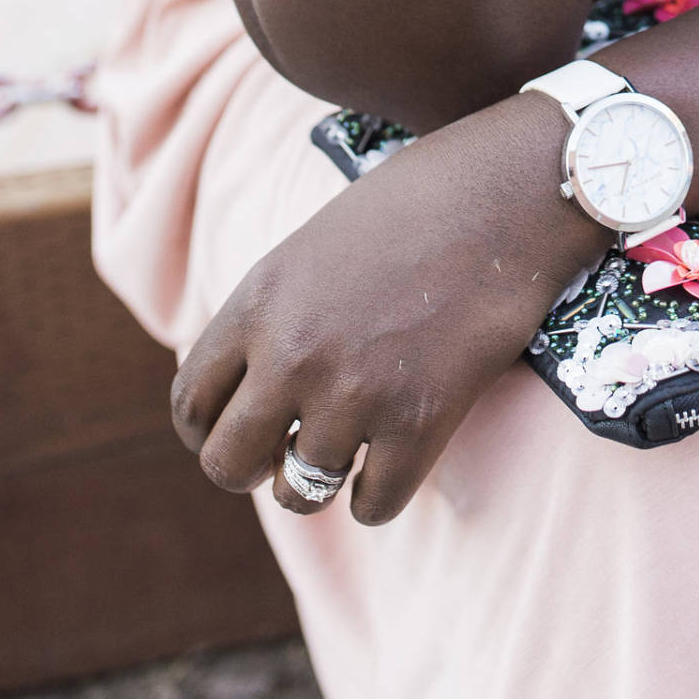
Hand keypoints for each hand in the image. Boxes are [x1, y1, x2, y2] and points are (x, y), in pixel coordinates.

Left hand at [171, 96, 606, 522]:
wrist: (508, 193)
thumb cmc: (417, 205)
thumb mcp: (314, 248)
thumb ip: (274, 316)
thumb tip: (254, 387)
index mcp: (259, 302)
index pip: (191, 400)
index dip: (205, 429)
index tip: (231, 431)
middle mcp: (293, 354)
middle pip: (227, 464)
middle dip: (250, 469)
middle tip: (281, 455)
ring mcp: (355, 393)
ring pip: (300, 493)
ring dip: (319, 482)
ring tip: (342, 459)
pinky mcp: (419, 422)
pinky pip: (372, 505)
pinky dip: (378, 496)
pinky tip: (392, 465)